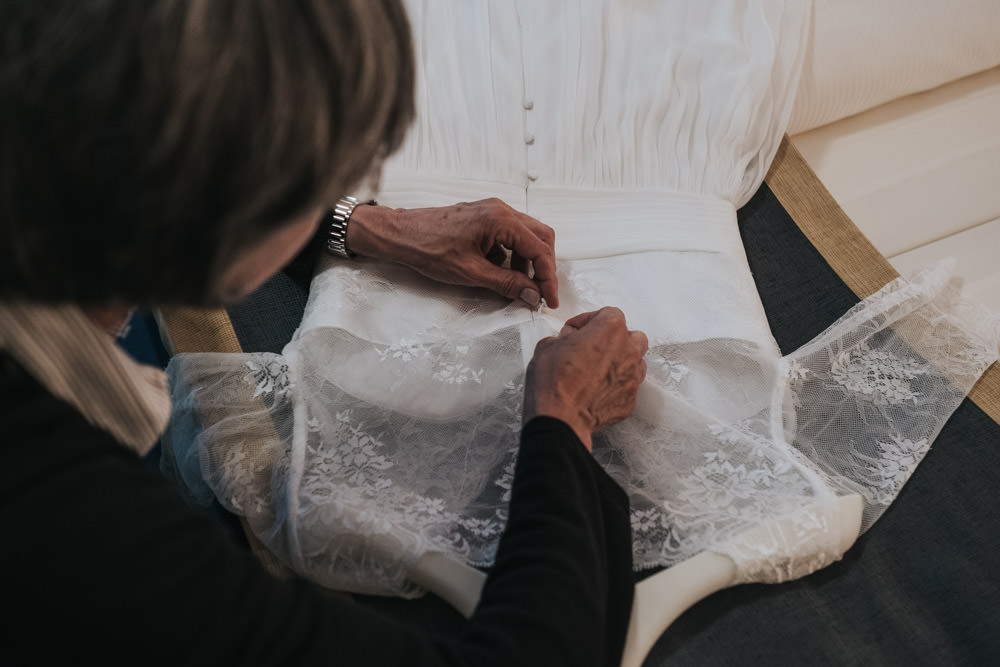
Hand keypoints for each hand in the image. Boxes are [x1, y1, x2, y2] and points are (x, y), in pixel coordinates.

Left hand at [346, 198, 558, 307]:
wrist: (399, 234)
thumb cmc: (428, 248)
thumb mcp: (471, 273)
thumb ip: (506, 284)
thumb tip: (532, 295)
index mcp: (501, 220)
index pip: (539, 250)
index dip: (548, 278)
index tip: (548, 299)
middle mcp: (500, 210)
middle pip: (540, 237)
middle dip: (543, 267)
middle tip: (539, 292)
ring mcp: (491, 211)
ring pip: (525, 236)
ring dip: (526, 262)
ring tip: (516, 285)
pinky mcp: (482, 217)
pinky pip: (508, 235)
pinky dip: (510, 255)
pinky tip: (498, 271)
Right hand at [523, 307, 647, 450]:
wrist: (560, 418)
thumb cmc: (554, 383)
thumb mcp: (547, 346)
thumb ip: (564, 338)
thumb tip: (567, 341)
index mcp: (610, 330)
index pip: (609, 313)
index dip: (589, 319)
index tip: (577, 329)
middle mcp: (627, 351)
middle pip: (631, 335)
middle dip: (613, 338)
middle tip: (593, 345)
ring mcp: (632, 377)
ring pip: (636, 361)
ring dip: (620, 361)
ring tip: (599, 367)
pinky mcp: (629, 400)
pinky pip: (628, 386)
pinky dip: (616, 385)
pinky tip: (598, 388)